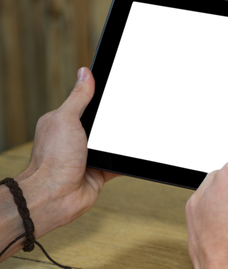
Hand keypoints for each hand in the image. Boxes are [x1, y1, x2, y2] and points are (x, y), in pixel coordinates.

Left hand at [17, 67, 118, 232]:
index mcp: (62, 122)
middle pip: (100, 124)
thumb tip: (85, 73)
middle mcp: (75, 139)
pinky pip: (118, 163)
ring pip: (111, 143)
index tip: (112, 88)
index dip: (97, 97)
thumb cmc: (53, 159)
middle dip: (110, 121)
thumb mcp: (66, 118)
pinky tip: (132, 154)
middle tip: (122, 115)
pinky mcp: (100, 171)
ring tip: (123, 137)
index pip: (84, 104)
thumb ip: (79, 97)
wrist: (57, 196)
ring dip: (117, 142)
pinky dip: (126, 160)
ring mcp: (88, 156)